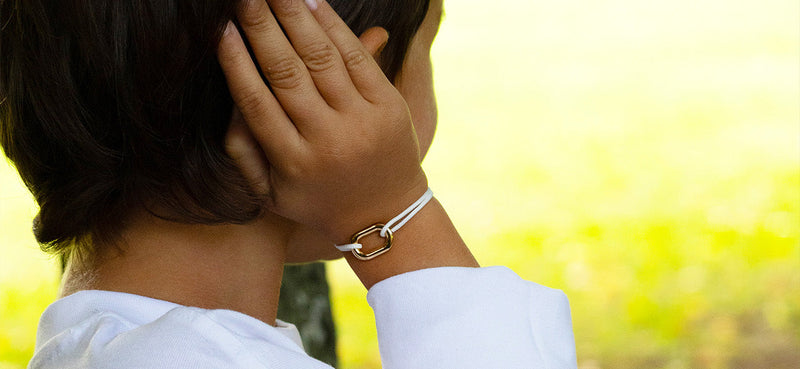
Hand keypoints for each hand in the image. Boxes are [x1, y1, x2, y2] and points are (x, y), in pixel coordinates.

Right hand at [217, 0, 427, 242]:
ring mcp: (361, 121)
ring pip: (321, 59)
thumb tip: (231, 96)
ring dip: (295, 18)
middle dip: (261, 28)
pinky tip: (311, 4)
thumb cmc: (317, 200)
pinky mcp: (389, 107)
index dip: (236, 63)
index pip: (256, 103)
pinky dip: (334, 28)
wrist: (386, 216)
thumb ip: (243, 150)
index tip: (221, 30)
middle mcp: (328, 140)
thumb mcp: (272, 193)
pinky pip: (357, 59)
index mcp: (293, 162)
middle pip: (287, 73)